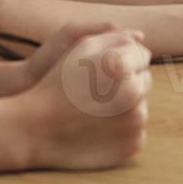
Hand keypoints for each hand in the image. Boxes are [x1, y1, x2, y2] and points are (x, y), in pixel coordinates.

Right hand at [23, 29, 150, 169]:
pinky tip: (100, 127)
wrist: (37, 128)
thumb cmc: (58, 83)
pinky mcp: (133, 145)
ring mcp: (136, 123)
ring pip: (141, 106)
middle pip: (145, 81)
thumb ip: (116, 38)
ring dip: (126, 105)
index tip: (105, 68)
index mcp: (122, 67)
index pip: (143, 56)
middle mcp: (134, 94)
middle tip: (99, 89)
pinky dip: (123, 128)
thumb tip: (142, 41)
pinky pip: (136, 130)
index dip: (124, 59)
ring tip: (97, 109)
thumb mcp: (81, 47)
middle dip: (128, 81)